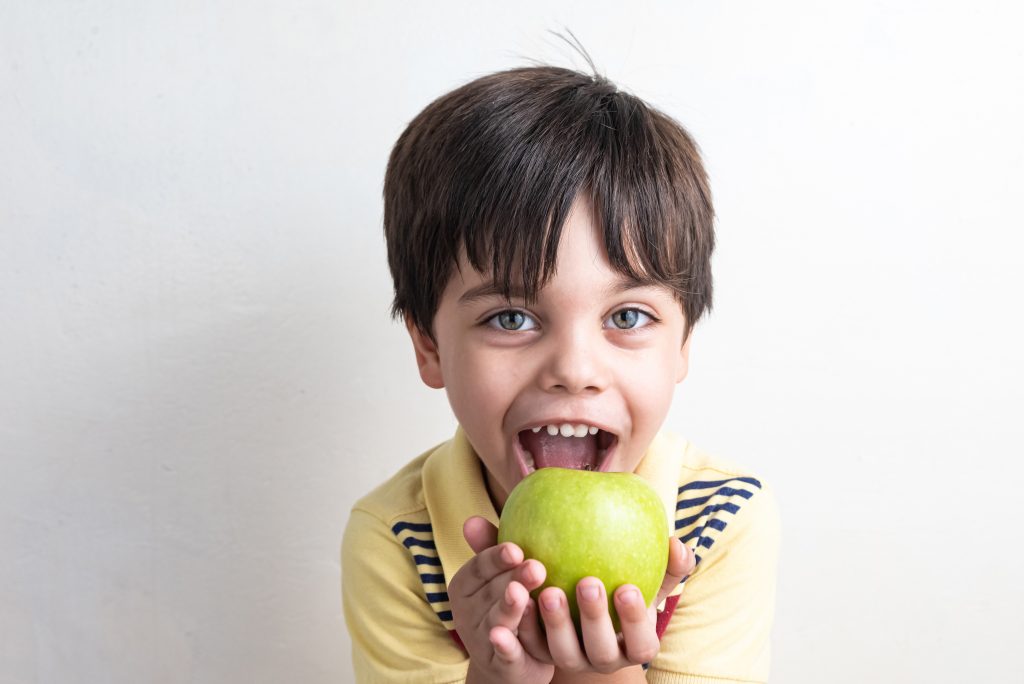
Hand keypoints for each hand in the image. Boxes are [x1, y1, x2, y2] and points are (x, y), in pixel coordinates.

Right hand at [448, 516, 553, 683]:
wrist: (513, 660)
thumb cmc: (512, 603)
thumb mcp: (506, 574)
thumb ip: (499, 545)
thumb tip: (499, 500)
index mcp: (467, 584)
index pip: (479, 566)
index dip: (495, 556)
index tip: (516, 547)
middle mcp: (468, 610)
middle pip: (490, 591)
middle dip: (512, 578)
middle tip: (536, 565)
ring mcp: (481, 639)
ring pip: (495, 621)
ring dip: (507, 608)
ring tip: (521, 595)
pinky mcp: (498, 665)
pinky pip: (502, 654)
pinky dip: (503, 646)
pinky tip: (508, 637)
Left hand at [534, 535, 694, 676]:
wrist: (585, 599)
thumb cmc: (626, 582)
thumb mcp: (651, 576)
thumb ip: (669, 564)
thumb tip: (678, 544)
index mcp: (635, 645)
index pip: (641, 644)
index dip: (635, 620)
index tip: (627, 587)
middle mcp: (603, 658)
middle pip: (601, 651)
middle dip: (595, 620)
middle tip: (587, 582)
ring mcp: (572, 659)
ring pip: (563, 653)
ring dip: (556, 624)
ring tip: (549, 591)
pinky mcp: (541, 653)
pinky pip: (531, 644)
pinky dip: (524, 625)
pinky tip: (519, 596)